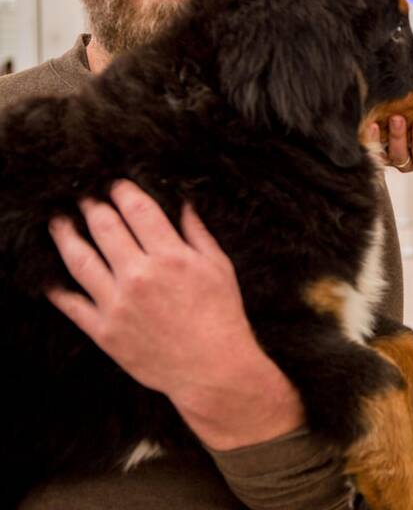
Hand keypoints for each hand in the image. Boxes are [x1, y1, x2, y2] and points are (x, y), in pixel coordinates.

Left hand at [46, 180, 302, 448]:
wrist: (213, 370)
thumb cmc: (222, 317)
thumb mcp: (219, 268)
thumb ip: (197, 233)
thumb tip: (182, 203)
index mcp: (171, 256)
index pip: (138, 210)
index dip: (122, 190)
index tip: (115, 184)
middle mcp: (140, 275)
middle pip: (104, 227)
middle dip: (92, 206)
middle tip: (84, 197)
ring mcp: (118, 304)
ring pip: (79, 260)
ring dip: (65, 235)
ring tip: (58, 222)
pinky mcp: (104, 331)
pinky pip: (71, 305)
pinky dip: (56, 289)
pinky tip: (50, 276)